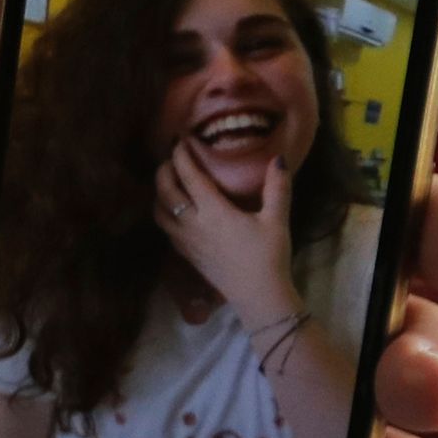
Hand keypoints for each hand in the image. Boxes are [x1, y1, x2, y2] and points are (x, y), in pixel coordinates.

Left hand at [0, 13, 437, 437]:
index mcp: (53, 230)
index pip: (203, 150)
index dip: (315, 126)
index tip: (406, 115)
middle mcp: (127, 313)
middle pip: (308, 258)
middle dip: (422, 246)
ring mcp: (161, 423)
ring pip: (331, 379)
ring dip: (414, 374)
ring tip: (420, 395)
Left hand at [152, 144, 297, 330]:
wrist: (257, 295)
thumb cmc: (269, 256)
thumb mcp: (277, 220)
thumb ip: (277, 188)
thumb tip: (278, 159)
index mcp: (214, 211)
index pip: (189, 177)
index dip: (182, 157)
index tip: (180, 142)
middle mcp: (193, 224)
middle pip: (166, 192)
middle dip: (164, 171)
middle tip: (170, 158)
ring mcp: (185, 241)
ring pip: (159, 212)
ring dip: (159, 193)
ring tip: (167, 182)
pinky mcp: (186, 255)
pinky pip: (165, 229)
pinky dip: (163, 213)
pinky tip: (173, 211)